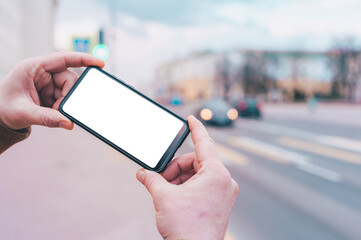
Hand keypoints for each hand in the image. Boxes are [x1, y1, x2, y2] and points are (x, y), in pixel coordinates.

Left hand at [0, 52, 103, 129]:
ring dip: (65, 103)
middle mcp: (43, 72)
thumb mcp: (23, 113)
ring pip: (69, 90)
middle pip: (69, 78)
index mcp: (33, 67)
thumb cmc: (3, 108)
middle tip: (60, 109)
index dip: (83, 59)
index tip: (100, 63)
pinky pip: (65, 99)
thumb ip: (46, 118)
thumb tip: (69, 123)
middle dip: (69, 95)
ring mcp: (48, 83)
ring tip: (53, 113)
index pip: (63, 58)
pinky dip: (63, 108)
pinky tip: (53, 113)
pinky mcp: (51, 93)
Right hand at [136, 115, 238, 239]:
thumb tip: (142, 173)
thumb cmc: (186, 228)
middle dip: (175, 168)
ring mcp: (224, 192)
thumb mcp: (163, 198)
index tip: (190, 117)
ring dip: (179, 178)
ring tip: (165, 191)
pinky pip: (203, 184)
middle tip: (159, 179)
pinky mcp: (221, 201)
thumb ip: (152, 180)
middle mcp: (224, 181)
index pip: (205, 142)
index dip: (195, 128)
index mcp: (216, 174)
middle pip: (196, 161)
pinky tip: (173, 196)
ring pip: (198, 173)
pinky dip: (187, 186)